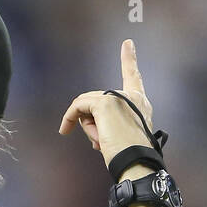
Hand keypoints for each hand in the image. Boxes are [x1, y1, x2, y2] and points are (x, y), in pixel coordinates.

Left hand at [58, 39, 153, 174]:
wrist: (136, 163)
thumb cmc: (130, 156)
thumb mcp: (121, 134)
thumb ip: (108, 121)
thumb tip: (84, 120)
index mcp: (141, 103)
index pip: (133, 77)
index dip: (129, 59)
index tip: (127, 43)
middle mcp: (132, 96)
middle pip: (98, 100)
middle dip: (92, 122)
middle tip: (101, 142)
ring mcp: (118, 97)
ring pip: (88, 106)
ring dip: (88, 127)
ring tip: (101, 142)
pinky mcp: (105, 104)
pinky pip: (78, 106)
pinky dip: (70, 117)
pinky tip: (65, 130)